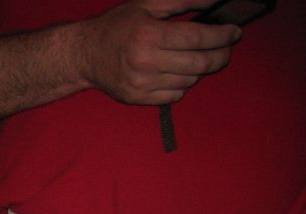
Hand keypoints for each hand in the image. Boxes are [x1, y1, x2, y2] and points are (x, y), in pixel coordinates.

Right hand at [79, 0, 241, 103]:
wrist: (85, 55)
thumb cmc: (118, 26)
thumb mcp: (147, 4)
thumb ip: (183, 0)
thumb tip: (216, 0)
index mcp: (150, 35)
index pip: (198, 39)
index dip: (222, 36)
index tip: (234, 32)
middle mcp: (146, 62)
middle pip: (199, 63)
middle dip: (220, 56)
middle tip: (226, 49)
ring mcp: (142, 84)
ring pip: (189, 81)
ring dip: (199, 70)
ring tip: (197, 59)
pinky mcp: (138, 99)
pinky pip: (174, 96)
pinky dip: (182, 85)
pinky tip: (177, 73)